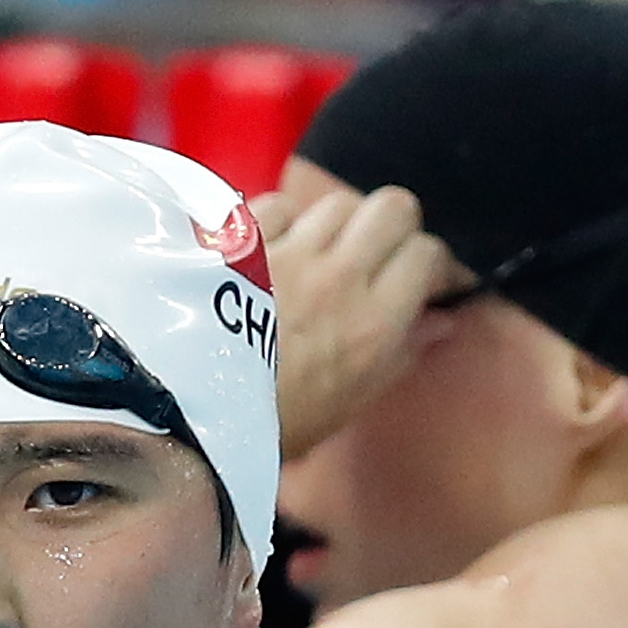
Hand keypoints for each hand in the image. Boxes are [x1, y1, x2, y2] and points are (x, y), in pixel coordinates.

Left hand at [265, 179, 460, 459]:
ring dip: (333, 224)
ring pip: (335, 204)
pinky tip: (268, 250)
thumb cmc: (272, 423)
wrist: (184, 419)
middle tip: (372, 251)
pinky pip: (277, 205)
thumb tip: (443, 320)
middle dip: (390, 225)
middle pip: (392, 208)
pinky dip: (278, 222)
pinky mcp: (238, 245)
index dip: (427, 261)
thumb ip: (400, 355)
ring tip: (315, 253)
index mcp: (373, 323)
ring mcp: (286, 256)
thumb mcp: (349, 402)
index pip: (427, 255)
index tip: (416, 275)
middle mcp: (338, 279)